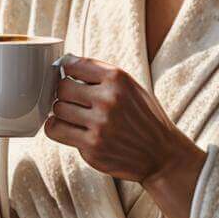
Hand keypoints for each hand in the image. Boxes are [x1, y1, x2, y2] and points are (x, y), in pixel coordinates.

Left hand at [43, 55, 202, 184]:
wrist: (162, 154)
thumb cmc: (143, 118)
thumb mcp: (131, 87)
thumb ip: (102, 76)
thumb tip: (65, 63)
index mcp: (118, 79)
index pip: (74, 65)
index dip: (66, 70)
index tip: (67, 76)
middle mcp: (108, 99)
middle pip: (62, 88)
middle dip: (64, 93)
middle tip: (72, 100)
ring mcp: (100, 124)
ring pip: (57, 109)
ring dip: (61, 112)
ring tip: (74, 115)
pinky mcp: (92, 146)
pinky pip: (56, 130)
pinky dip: (56, 128)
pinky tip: (67, 127)